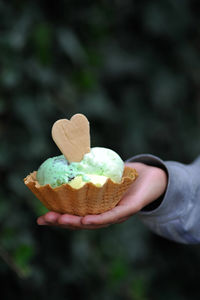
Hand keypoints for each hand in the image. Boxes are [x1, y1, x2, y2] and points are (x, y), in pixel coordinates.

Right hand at [37, 162, 167, 229]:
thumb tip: (67, 153)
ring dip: (76, 222)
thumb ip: (87, 167)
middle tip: (44, 219)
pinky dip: (98, 219)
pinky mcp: (129, 210)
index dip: (58, 217)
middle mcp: (106, 215)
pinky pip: (112, 216)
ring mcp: (117, 214)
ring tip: (60, 219)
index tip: (41, 217)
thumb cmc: (125, 174)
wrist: (152, 176)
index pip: (76, 215)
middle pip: (81, 222)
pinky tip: (85, 220)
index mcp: (97, 208)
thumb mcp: (103, 170)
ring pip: (94, 222)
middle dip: (62, 222)